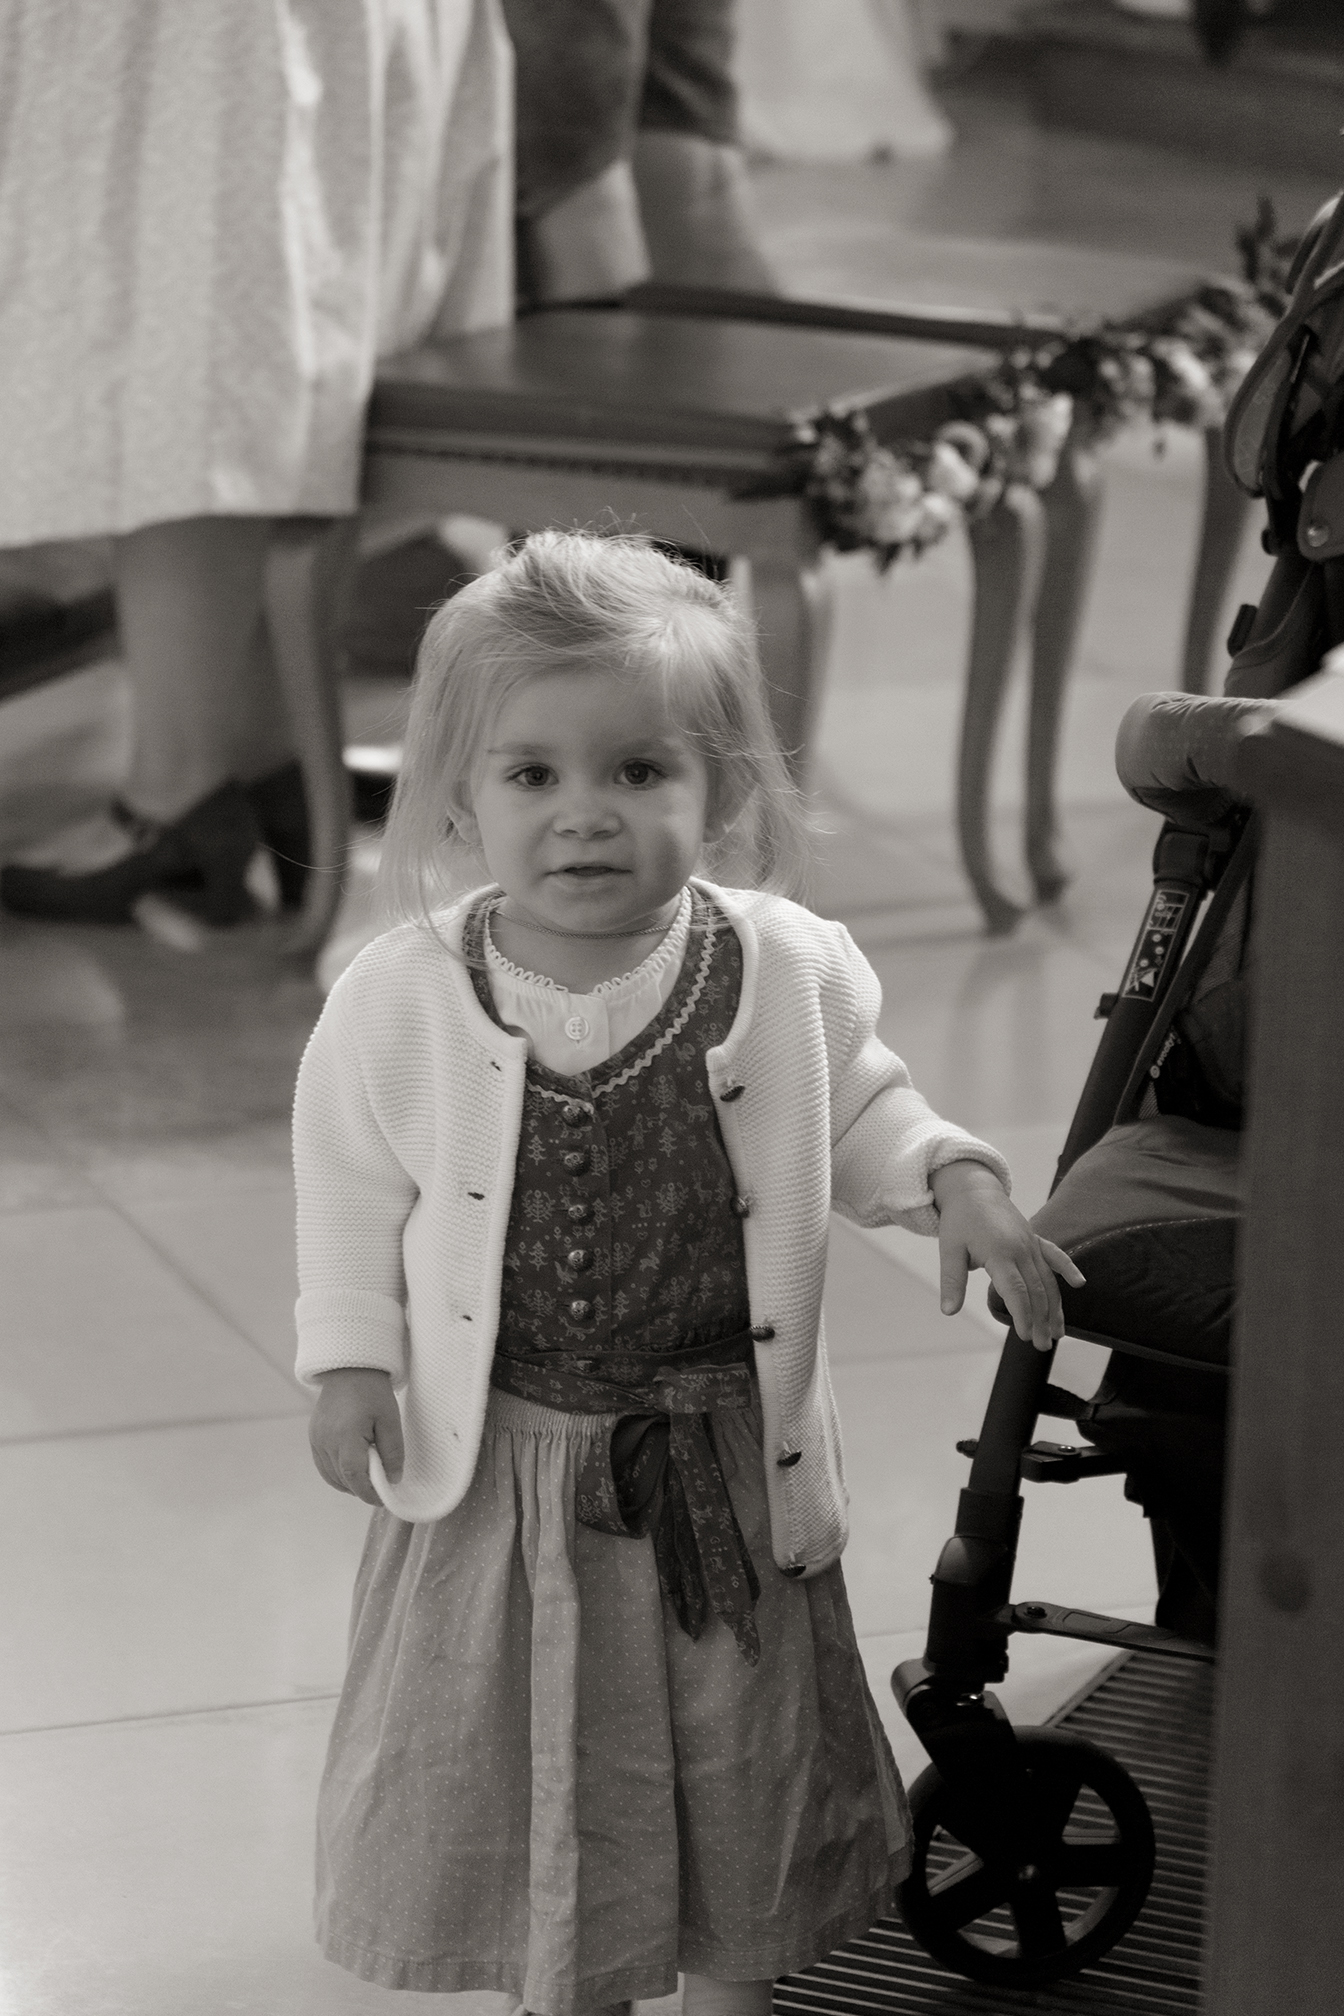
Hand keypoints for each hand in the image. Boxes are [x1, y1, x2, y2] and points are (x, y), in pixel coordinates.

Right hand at [309, 1367, 403, 1503]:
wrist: (349, 1368)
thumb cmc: (373, 1391)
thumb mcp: (390, 1419)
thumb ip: (393, 1451)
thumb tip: (393, 1479)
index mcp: (345, 1435)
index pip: (354, 1476)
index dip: (368, 1492)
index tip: (383, 1499)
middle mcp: (326, 1440)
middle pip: (342, 1479)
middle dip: (361, 1489)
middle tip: (380, 1489)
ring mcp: (316, 1439)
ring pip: (331, 1476)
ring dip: (349, 1483)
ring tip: (369, 1479)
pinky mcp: (313, 1436)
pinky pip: (323, 1465)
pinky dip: (337, 1474)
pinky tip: (353, 1470)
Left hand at [930, 1159, 1084, 1352]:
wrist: (973, 1189)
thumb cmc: (960, 1220)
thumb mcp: (949, 1250)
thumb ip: (952, 1281)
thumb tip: (948, 1311)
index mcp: (999, 1253)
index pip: (1016, 1291)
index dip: (1022, 1315)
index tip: (1024, 1336)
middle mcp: (1021, 1249)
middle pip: (1036, 1290)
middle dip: (1041, 1320)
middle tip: (1041, 1346)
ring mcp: (1031, 1243)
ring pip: (1048, 1279)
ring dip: (1055, 1306)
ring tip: (1058, 1333)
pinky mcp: (1035, 1239)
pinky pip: (1055, 1255)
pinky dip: (1068, 1269)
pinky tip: (1079, 1284)